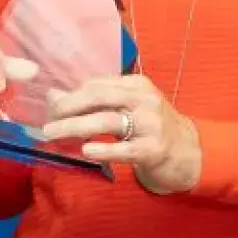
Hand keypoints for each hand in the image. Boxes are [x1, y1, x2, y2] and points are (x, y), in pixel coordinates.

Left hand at [41, 74, 202, 194]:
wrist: (189, 153)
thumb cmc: (152, 128)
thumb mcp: (129, 108)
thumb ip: (96, 102)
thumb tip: (53, 96)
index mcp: (136, 85)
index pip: (97, 84)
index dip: (71, 94)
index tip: (52, 106)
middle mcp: (144, 100)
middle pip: (98, 97)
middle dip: (68, 106)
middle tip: (47, 119)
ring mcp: (151, 124)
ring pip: (105, 121)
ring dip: (74, 127)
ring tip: (52, 133)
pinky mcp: (153, 149)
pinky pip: (123, 148)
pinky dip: (103, 148)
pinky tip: (85, 150)